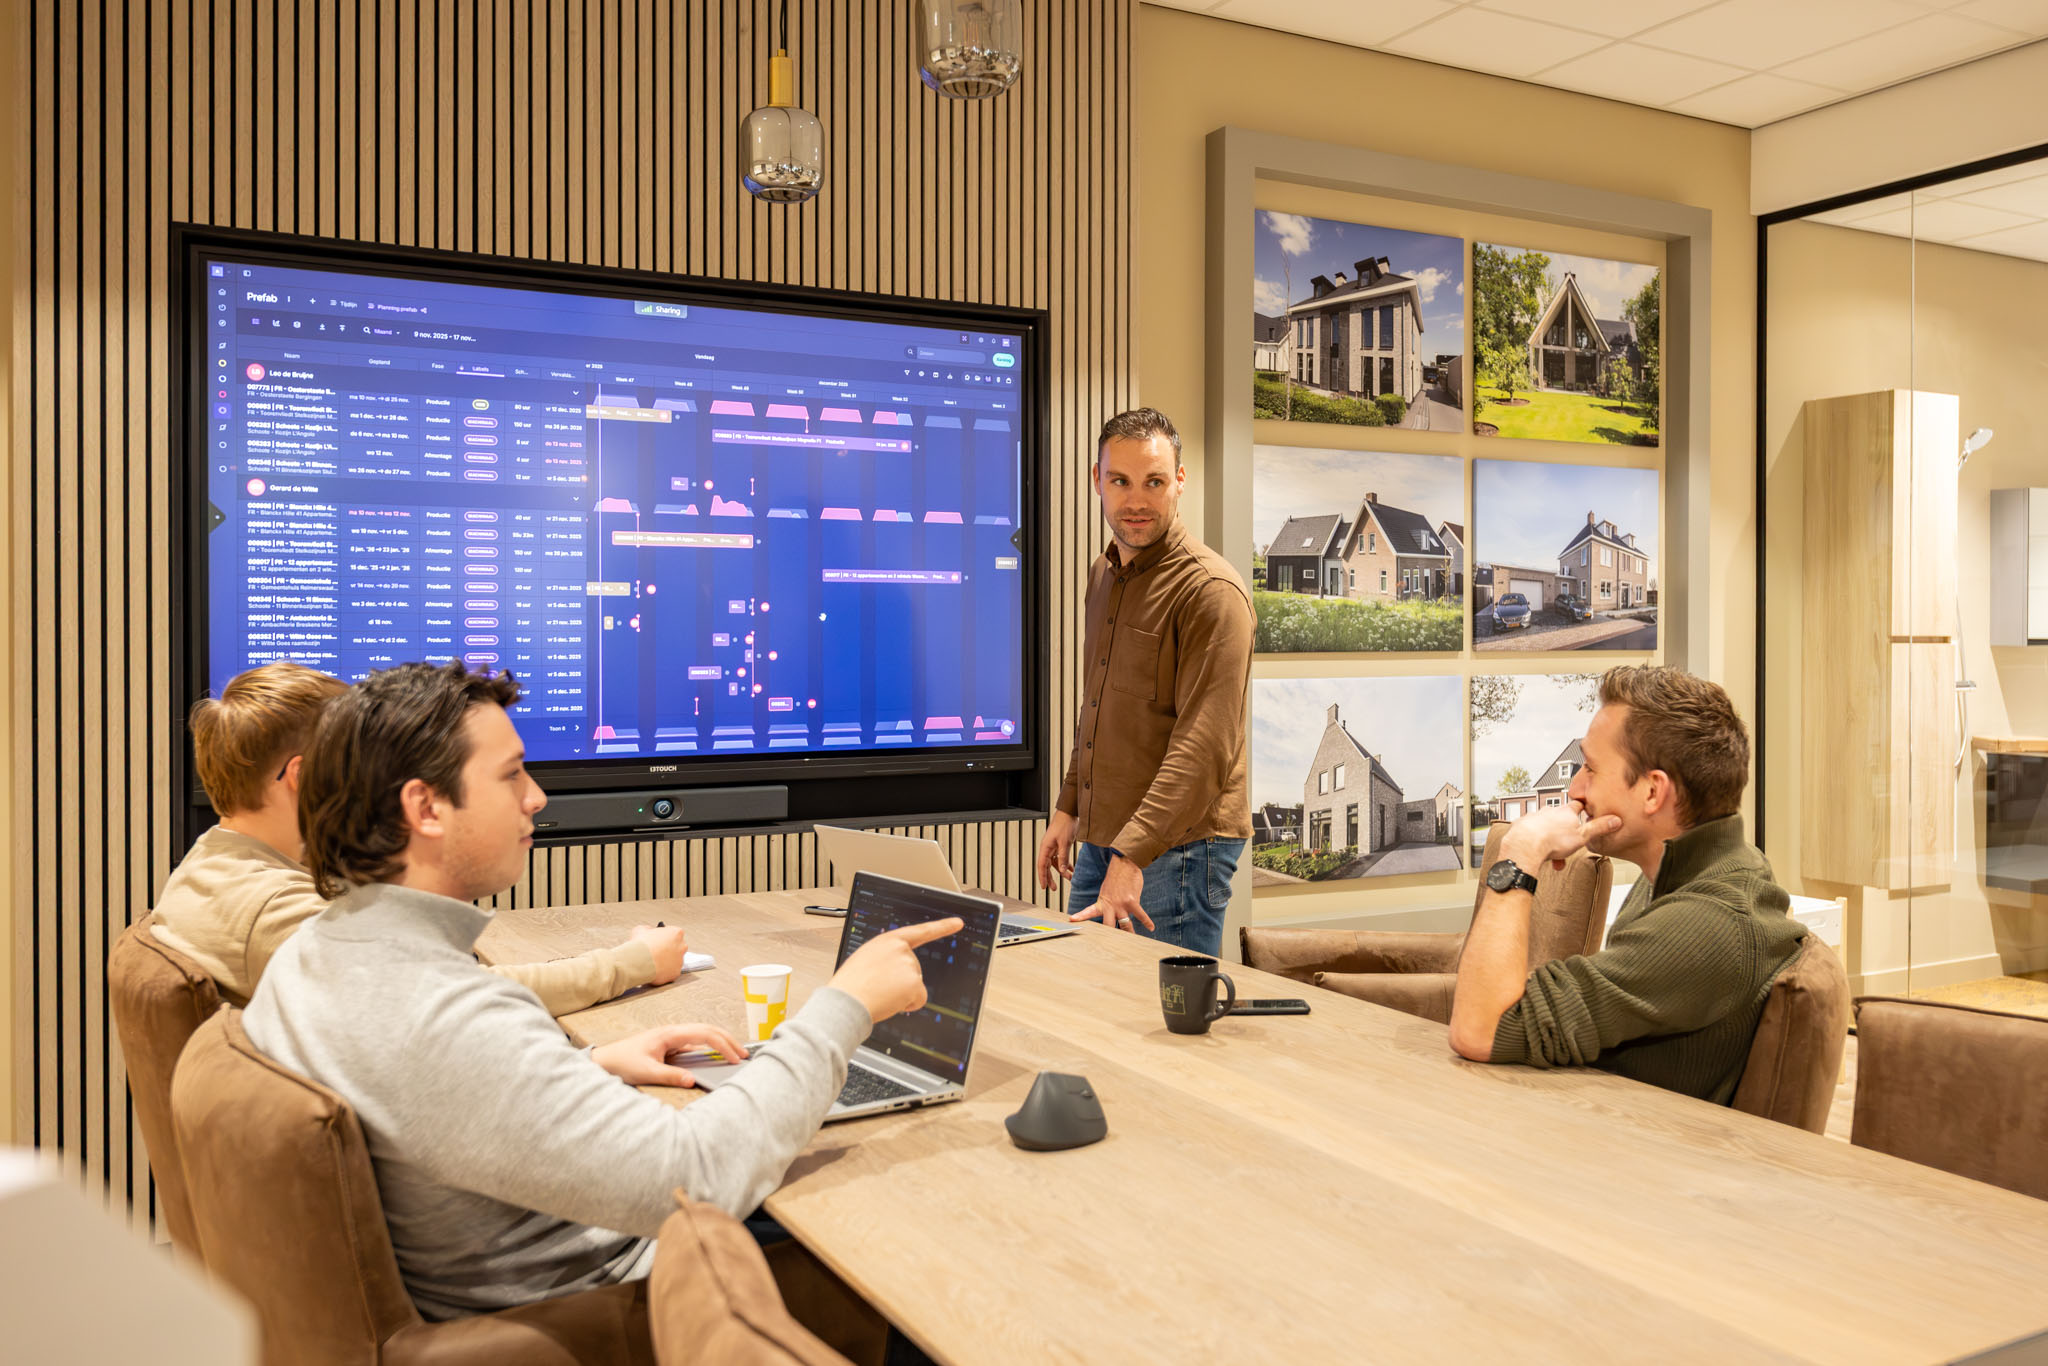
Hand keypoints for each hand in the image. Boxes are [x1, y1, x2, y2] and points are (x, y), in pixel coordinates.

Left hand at [592, 1023, 748, 1087]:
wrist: (604, 1060)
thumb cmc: (622, 1062)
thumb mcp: (646, 1072)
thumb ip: (670, 1076)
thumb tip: (693, 1080)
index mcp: (670, 1034)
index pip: (704, 1033)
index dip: (723, 1045)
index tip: (735, 1058)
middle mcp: (673, 1032)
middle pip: (708, 1030)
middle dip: (728, 1041)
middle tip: (744, 1055)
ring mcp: (672, 1038)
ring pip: (702, 1035)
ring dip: (720, 1043)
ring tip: (735, 1055)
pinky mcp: (670, 1046)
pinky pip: (695, 1044)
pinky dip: (709, 1049)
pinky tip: (715, 1058)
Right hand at [630, 923, 689, 983]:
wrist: (638, 961)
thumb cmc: (640, 944)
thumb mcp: (641, 929)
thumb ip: (648, 929)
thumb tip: (649, 931)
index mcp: (676, 933)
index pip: (675, 933)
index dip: (666, 937)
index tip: (660, 940)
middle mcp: (682, 946)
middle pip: (678, 947)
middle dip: (669, 949)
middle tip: (658, 951)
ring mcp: (680, 960)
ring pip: (675, 960)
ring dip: (667, 961)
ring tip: (655, 962)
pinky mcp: (676, 972)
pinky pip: (671, 972)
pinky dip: (665, 972)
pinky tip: (656, 970)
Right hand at [826, 917, 964, 1023]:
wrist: (846, 1000)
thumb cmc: (850, 984)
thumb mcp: (866, 960)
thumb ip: (886, 959)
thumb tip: (897, 975)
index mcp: (888, 940)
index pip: (920, 931)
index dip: (942, 927)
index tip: (958, 922)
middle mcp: (901, 949)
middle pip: (915, 970)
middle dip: (902, 982)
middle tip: (879, 986)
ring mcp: (909, 965)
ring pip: (916, 986)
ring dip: (902, 994)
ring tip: (880, 993)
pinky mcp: (914, 982)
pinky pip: (919, 999)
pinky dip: (908, 1005)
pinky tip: (890, 1002)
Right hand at [1036, 810, 1076, 889]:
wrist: (1070, 813)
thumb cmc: (1065, 824)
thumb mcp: (1065, 843)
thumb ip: (1063, 858)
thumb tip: (1061, 871)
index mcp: (1045, 847)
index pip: (1041, 866)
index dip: (1042, 877)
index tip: (1044, 887)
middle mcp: (1048, 848)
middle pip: (1047, 866)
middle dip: (1051, 877)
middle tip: (1054, 888)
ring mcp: (1054, 847)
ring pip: (1055, 863)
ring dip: (1062, 871)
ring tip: (1069, 878)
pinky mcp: (1060, 845)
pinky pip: (1061, 858)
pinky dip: (1066, 864)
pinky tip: (1072, 869)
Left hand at [1070, 853, 1152, 932]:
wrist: (1125, 863)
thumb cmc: (1117, 877)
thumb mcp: (1107, 890)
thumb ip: (1108, 903)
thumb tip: (1114, 914)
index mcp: (1102, 902)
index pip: (1089, 911)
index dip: (1081, 916)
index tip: (1072, 920)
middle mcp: (1110, 905)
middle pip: (1108, 925)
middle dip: (1110, 936)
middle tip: (1110, 945)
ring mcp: (1121, 904)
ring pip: (1125, 925)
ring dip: (1130, 933)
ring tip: (1133, 940)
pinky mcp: (1132, 901)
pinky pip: (1141, 915)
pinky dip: (1147, 922)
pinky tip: (1151, 927)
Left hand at [1499, 805, 1621, 872]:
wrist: (1524, 846)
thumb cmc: (1553, 841)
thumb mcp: (1582, 836)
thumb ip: (1599, 828)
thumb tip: (1615, 820)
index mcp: (1565, 812)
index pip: (1578, 805)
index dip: (1583, 809)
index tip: (1585, 811)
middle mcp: (1549, 811)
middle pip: (1561, 821)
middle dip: (1565, 836)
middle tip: (1566, 850)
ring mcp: (1534, 817)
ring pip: (1546, 829)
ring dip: (1551, 842)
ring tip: (1552, 858)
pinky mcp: (1521, 825)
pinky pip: (1531, 833)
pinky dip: (1536, 842)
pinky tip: (1537, 852)